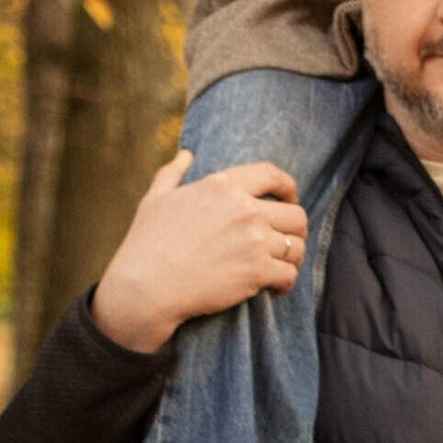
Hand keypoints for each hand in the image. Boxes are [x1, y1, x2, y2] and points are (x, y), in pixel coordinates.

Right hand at [91, 153, 309, 354]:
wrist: (145, 287)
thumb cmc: (146, 243)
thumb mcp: (155, 199)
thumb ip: (172, 173)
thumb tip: (186, 155)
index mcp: (223, 185)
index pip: (272, 175)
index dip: (288, 187)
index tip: (290, 198)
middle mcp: (244, 209)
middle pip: (295, 215)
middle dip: (295, 229)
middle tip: (285, 242)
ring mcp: (253, 240)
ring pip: (296, 246)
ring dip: (292, 257)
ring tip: (280, 265)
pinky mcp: (257, 271)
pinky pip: (290, 274)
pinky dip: (286, 282)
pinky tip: (275, 286)